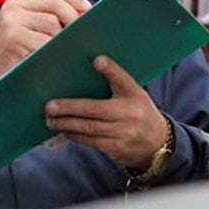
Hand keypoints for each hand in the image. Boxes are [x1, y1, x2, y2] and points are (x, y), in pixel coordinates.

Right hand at [0, 0, 89, 87]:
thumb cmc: (14, 46)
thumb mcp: (27, 23)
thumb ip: (49, 13)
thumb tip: (83, 13)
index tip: (89, 10)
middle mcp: (14, 5)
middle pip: (55, 4)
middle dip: (73, 18)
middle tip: (82, 32)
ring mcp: (13, 21)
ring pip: (52, 25)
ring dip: (61, 38)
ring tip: (61, 48)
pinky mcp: (14, 38)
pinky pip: (45, 42)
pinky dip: (53, 50)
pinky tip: (53, 56)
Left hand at [45, 55, 168, 169]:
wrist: (158, 143)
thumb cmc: (138, 111)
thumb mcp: (133, 93)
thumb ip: (114, 81)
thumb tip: (90, 64)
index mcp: (134, 94)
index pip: (122, 79)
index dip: (110, 69)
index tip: (96, 59)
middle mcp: (130, 114)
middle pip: (94, 109)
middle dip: (69, 108)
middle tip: (50, 106)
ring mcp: (123, 133)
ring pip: (89, 128)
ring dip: (66, 124)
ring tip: (51, 120)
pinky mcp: (116, 149)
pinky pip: (90, 141)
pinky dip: (74, 135)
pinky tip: (63, 130)